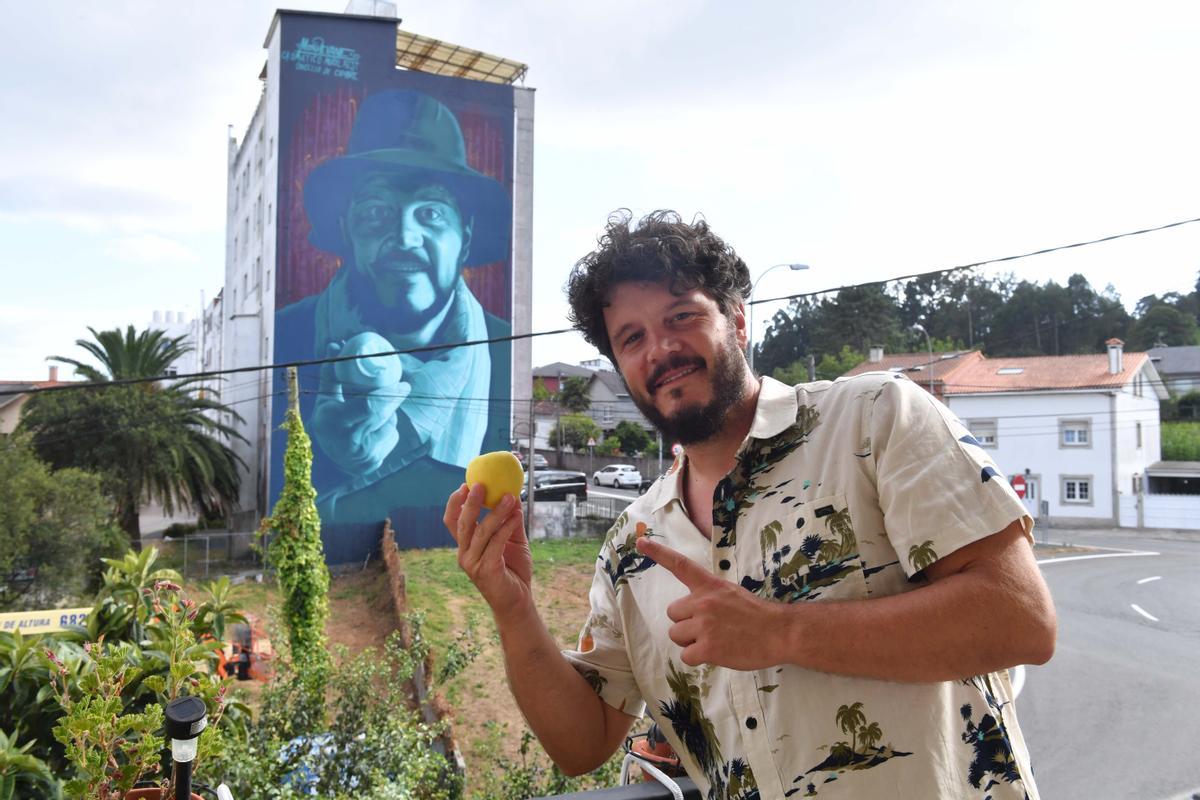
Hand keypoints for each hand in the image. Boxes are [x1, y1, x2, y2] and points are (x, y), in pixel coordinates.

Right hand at [311, 344, 410, 472]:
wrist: (336, 460)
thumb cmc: (331, 421)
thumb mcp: (327, 400)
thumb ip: (332, 375)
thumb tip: (335, 345)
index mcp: (331, 420)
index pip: (369, 405)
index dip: (388, 394)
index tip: (403, 384)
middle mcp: (346, 441)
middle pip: (381, 413)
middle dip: (393, 399)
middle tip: (403, 387)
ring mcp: (361, 455)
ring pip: (388, 424)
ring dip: (388, 415)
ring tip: (374, 416)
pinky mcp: (374, 462)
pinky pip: (390, 437)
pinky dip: (387, 431)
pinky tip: (376, 434)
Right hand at [444, 483, 533, 622]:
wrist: (518, 601)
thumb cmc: (513, 570)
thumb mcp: (513, 540)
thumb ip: (511, 520)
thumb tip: (514, 494)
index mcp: (466, 546)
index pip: (452, 521)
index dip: (455, 502)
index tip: (466, 484)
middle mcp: (465, 554)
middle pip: (462, 523)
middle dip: (470, 502)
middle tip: (480, 484)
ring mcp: (473, 564)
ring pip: (481, 532)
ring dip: (496, 512)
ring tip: (510, 497)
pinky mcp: (486, 570)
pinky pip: (496, 543)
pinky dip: (507, 527)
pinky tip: (517, 516)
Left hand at [635, 537, 787, 669]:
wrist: (779, 632)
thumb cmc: (757, 615)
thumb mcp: (730, 593)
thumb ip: (708, 597)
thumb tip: (690, 611)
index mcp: (710, 586)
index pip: (680, 565)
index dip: (658, 553)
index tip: (640, 541)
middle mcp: (703, 602)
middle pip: (673, 613)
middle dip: (686, 623)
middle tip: (709, 628)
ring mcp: (704, 625)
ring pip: (676, 635)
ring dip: (690, 641)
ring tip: (714, 640)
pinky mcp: (708, 648)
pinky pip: (686, 655)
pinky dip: (697, 658)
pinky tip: (716, 653)